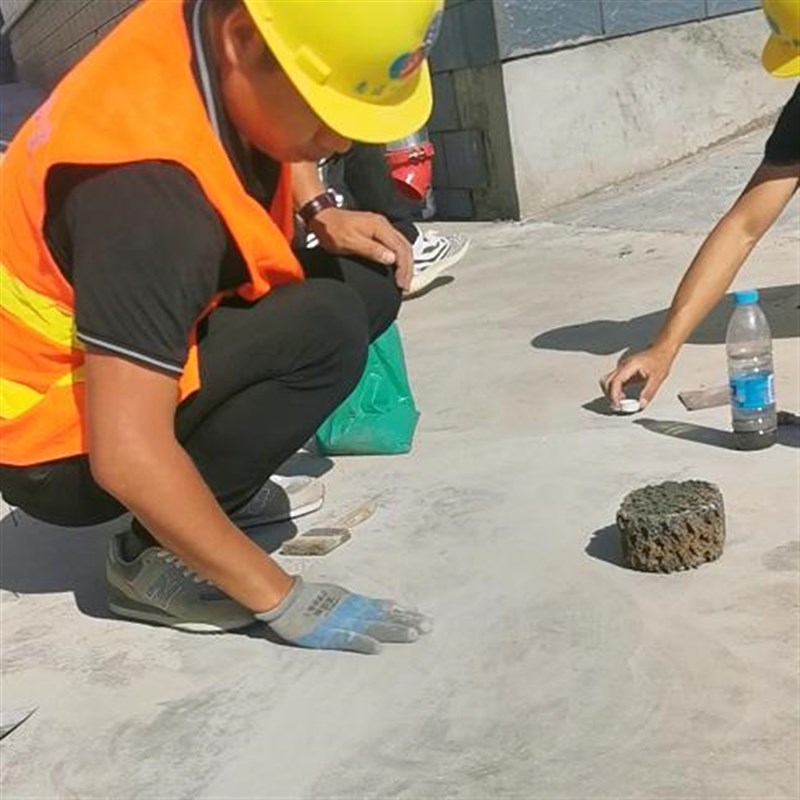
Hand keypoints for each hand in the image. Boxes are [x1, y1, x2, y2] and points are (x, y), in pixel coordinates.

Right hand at [256, 577, 431, 654]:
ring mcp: (342, 621)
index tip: (420, 615)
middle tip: (429, 625)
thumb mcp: (334, 595)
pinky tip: (378, 649)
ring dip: (394, 631)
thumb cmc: (306, 597)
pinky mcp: (328, 633)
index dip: (402, 612)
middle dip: (407, 621)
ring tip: (415, 635)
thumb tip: (369, 605)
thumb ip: (352, 603)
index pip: (383, 608)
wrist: (284, 598)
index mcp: (353, 603)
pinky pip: (348, 639)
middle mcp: (353, 610)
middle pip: (385, 617)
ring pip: (373, 626)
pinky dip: (363, 643)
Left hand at [309, 208, 413, 290]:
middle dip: (408, 268)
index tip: (401, 283)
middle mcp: (384, 225)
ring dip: (405, 264)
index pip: (400, 248)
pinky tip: (396, 268)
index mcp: (380, 227)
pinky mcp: (377, 232)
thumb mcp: (350, 242)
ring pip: (402, 246)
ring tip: (403, 280)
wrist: (323, 217)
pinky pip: (395, 245)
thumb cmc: (333, 229)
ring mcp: (381, 227)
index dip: (403, 268)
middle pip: (405, 247)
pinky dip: (399, 258)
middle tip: (405, 286)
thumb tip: (391, 259)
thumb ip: (371, 250)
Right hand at [600, 346, 674, 409]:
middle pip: (606, 382)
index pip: (615, 381)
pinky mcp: (623, 372)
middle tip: (618, 406)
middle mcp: (623, 366)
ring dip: (610, 393)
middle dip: (609, 395)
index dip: (614, 395)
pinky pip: (613, 382)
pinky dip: (615, 391)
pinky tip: (623, 396)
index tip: (618, 404)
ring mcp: (621, 369)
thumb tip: (641, 404)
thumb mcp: (658, 377)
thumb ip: (649, 392)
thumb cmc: (660, 359)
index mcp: (630, 366)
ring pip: (607, 382)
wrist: (661, 350)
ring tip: (620, 402)